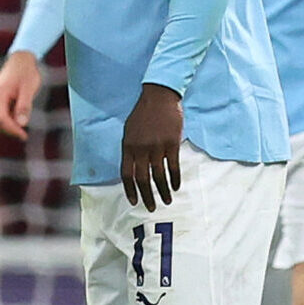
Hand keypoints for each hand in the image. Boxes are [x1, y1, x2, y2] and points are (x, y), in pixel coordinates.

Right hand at [0, 51, 42, 139]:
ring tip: (22, 113)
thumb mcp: (28, 89)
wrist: (20, 60)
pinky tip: (17, 109)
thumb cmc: (25, 73)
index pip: (1, 120)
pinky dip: (7, 118)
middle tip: (24, 130)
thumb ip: (24, 106)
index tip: (25, 136)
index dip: (13, 130)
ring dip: (8, 123)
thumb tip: (22, 124)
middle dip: (9, 129)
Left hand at [121, 83, 182, 211]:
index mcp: (128, 146)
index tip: (134, 201)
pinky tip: (176, 187)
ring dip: (163, 191)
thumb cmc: (143, 113)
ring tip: (166, 200)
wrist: (159, 97)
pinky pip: (173, 166)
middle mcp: (140, 149)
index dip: (130, 189)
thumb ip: (130, 149)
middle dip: (146, 196)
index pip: (126, 173)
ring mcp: (156, 147)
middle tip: (151, 207)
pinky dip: (175, 179)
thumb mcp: (129, 130)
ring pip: (158, 175)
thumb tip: (133, 167)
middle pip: (142, 178)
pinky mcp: (172, 144)